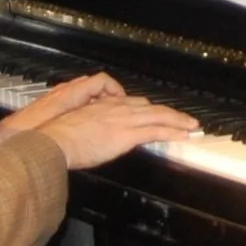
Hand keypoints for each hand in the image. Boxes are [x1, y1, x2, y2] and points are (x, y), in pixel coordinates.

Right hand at [0, 71, 201, 169]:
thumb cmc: (58, 138)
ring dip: (178, 121)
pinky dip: (174, 132)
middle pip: (151, 107)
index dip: (149, 109)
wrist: (53, 141)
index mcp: (104, 105)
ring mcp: (123, 120)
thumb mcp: (77, 126)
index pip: (134, 103)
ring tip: (192, 126)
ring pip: (159, 116)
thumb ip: (92, 127)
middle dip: (170, 113)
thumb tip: (97, 135)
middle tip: (184, 118)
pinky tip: (184, 135)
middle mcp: (117, 108)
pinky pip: (157, 130)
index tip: (158, 114)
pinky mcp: (127, 134)